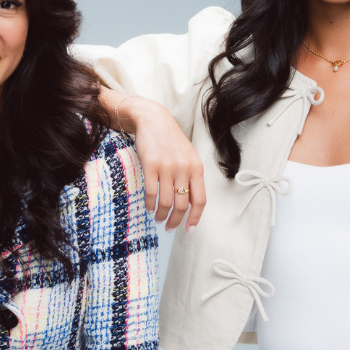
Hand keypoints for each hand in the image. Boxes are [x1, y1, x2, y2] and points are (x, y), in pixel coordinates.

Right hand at [120, 97, 205, 232]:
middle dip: (176, 221)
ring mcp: (167, 167)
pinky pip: (151, 192)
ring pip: (166, 201)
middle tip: (169, 228)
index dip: (195, 218)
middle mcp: (184, 169)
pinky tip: (149, 208)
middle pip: (182, 204)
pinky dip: (150, 204)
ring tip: (158, 219)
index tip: (189, 230)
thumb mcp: (188, 157)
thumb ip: (191, 177)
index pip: (200, 200)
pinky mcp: (151, 165)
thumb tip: (191, 204)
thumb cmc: (171, 141)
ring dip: (161, 215)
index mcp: (197, 168)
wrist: (154, 120)